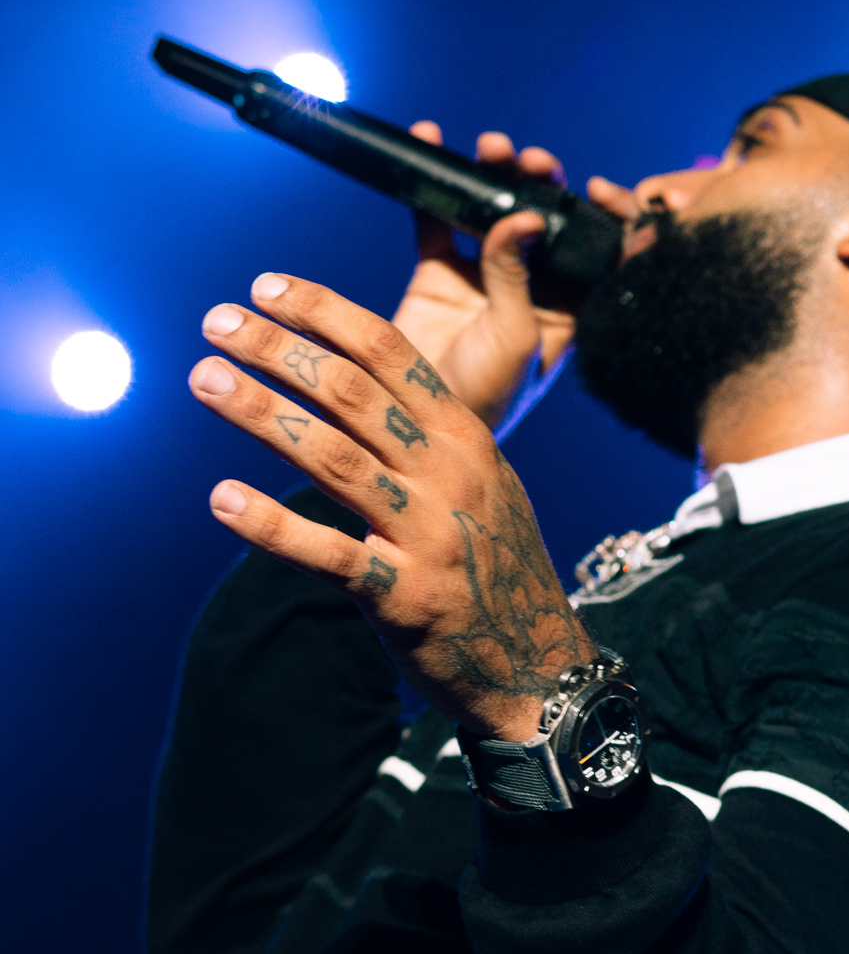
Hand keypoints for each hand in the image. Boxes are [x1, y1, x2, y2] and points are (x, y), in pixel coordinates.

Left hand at [190, 274, 595, 740]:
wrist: (539, 665)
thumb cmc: (497, 567)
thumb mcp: (484, 481)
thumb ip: (429, 432)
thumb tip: (359, 378)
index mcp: (466, 436)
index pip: (389, 352)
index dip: (322, 312)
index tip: (264, 288)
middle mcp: (449, 475)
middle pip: (352, 392)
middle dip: (278, 349)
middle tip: (217, 323)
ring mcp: (428, 535)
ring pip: (333, 458)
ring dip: (262, 413)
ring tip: (205, 381)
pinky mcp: (404, 597)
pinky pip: (329, 555)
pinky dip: (271, 526)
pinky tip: (222, 500)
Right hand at [391, 127, 631, 436]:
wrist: (415, 423)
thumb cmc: (487, 398)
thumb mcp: (515, 336)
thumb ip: (517, 274)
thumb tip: (525, 216)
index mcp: (571, 307)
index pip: (602, 249)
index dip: (608, 213)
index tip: (597, 189)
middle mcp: (533, 285)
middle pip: (547, 216)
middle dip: (544, 182)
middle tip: (532, 163)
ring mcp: (485, 274)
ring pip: (496, 207)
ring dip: (495, 172)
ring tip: (488, 149)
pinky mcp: (439, 271)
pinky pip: (438, 215)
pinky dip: (432, 180)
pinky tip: (428, 140)